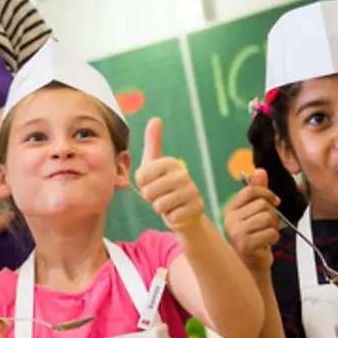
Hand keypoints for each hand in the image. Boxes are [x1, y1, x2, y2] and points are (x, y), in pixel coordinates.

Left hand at [135, 118, 204, 232]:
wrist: (185, 211)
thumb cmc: (164, 187)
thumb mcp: (154, 165)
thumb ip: (153, 143)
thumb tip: (156, 118)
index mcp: (170, 162)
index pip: (140, 177)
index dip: (142, 185)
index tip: (152, 183)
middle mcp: (183, 173)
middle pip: (148, 192)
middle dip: (151, 199)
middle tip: (161, 196)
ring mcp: (191, 191)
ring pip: (159, 206)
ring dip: (161, 209)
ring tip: (169, 203)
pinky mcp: (196, 208)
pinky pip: (171, 217)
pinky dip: (171, 218)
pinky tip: (178, 212)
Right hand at [224, 169, 279, 272]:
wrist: (250, 265)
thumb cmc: (254, 237)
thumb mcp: (255, 212)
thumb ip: (258, 192)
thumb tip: (260, 170)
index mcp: (230, 209)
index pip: (250, 191)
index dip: (266, 193)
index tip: (274, 202)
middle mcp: (230, 219)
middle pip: (262, 205)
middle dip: (272, 214)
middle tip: (268, 225)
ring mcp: (236, 232)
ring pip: (267, 218)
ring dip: (274, 226)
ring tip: (267, 233)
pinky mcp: (246, 244)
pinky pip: (270, 233)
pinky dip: (274, 238)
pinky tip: (266, 243)